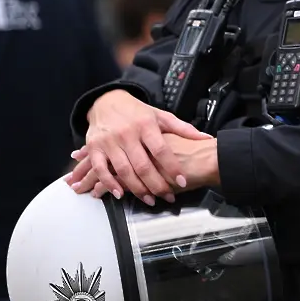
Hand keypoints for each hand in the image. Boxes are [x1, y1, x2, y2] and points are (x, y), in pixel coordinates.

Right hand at [66, 90, 210, 203]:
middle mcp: (127, 134)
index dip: (172, 167)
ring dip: (136, 188)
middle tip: (166, 196)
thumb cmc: (137, 112)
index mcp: (146, 125)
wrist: (106, 101)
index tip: (182, 181)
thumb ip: (182, 128)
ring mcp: (109, 142)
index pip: (161, 149)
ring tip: (148, 199)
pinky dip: (109, 183)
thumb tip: (205, 137)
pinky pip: (100, 169)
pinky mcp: (94, 148)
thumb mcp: (161, 116)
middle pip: (142, 164)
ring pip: (123, 170)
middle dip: (156, 184)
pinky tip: (119, 193)